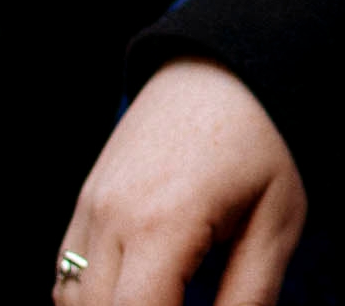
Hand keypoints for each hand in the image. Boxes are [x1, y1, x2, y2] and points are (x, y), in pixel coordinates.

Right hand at [53, 58, 307, 305]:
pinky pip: (67, 276)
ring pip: (73, 303)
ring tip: (167, 294)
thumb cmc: (262, 139)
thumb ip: (250, 295)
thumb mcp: (276, 219)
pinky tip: (138, 291)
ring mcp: (90, 206)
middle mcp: (112, 216)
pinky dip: (94, 299)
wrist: (224, 63)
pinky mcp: (84, 201)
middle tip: (185, 301)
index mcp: (164, 221)